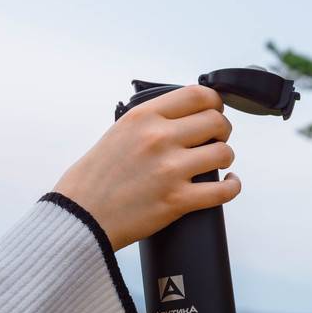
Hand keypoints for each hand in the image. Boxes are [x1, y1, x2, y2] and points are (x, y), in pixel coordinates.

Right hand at [54, 85, 240, 250]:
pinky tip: (229, 184)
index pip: (198, 95)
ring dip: (225, 158)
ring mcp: (170, 170)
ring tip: (215, 164)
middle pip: (217, 122)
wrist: (80, 217)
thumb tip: (184, 116)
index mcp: (144, 117)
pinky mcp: (177, 200)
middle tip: (215, 141)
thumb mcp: (119, 132)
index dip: (215, 103)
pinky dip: (232, 187)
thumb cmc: (95, 178)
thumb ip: (151, 122)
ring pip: (224, 153)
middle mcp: (158, 138)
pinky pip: (224, 190)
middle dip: (222, 131)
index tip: (214, 112)